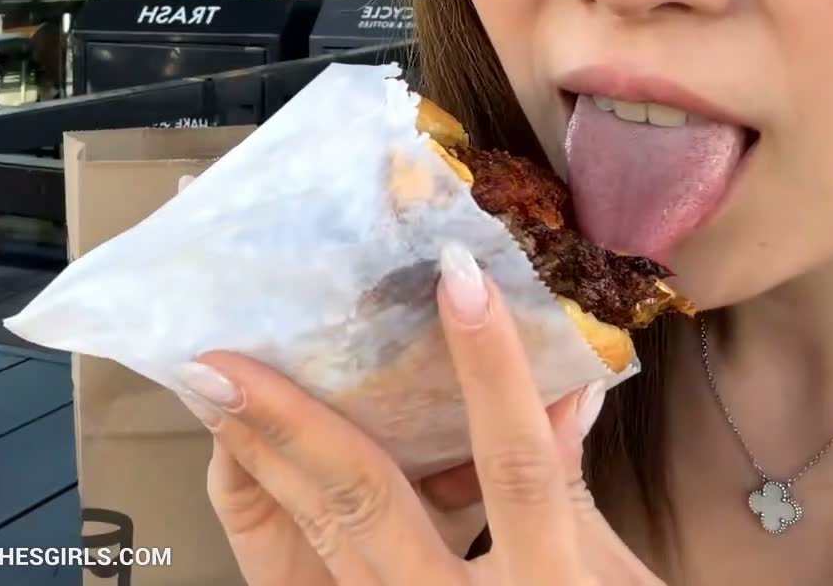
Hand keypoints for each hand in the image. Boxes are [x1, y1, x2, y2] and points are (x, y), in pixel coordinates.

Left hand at [173, 242, 664, 584]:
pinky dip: (279, 507)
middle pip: (365, 504)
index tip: (459, 278)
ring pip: (320, 538)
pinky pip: (314, 568)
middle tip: (224, 357)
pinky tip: (249, 457)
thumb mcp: (617, 582)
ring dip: (263, 460)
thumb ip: (571, 487)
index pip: (515, 467)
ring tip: (215, 392)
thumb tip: (564, 381)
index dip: (491, 372)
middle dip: (292, 424)